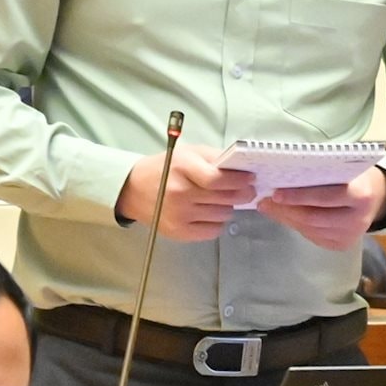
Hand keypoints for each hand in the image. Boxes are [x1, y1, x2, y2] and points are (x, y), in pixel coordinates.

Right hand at [117, 145, 255, 242]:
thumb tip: (243, 168)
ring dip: (228, 207)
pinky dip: (218, 222)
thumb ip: (215, 158)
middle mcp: (180, 194)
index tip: (250, 178)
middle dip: (242, 194)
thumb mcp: (189, 153)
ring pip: (222, 215)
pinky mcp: (179, 232)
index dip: (239, 180)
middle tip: (248, 191)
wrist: (134, 190)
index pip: (217, 179)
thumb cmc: (166, 168)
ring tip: (223, 199)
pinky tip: (212, 212)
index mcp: (182, 169)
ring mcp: (179, 216)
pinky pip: (212, 231)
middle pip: (224, 198)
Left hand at [259, 168, 385, 252]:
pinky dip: (296, 226)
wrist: (378, 197)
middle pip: (313, 217)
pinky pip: (313, 236)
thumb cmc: (356, 175)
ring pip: (310, 229)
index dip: (298, 196)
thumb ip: (320, 172)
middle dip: (286, 209)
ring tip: (269, 207)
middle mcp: (358, 220)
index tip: (275, 192)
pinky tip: (285, 216)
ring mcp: (351, 236)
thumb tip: (283, 178)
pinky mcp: (343, 245)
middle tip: (264, 201)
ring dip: (287, 218)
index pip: (325, 197)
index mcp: (361, 195)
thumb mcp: (344, 167)